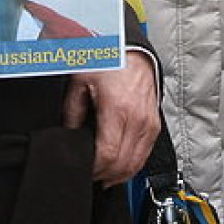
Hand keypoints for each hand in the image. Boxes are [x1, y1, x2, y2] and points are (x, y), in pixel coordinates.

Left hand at [63, 50, 160, 185]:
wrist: (132, 48)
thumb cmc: (108, 59)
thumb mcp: (80, 81)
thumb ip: (72, 112)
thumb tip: (69, 136)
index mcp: (119, 108)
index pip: (108, 155)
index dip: (94, 168)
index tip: (84, 167)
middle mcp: (138, 118)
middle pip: (123, 164)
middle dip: (104, 174)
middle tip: (90, 173)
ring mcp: (149, 122)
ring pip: (136, 164)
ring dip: (119, 174)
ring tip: (102, 174)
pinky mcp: (155, 124)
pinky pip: (145, 154)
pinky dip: (131, 165)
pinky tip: (118, 166)